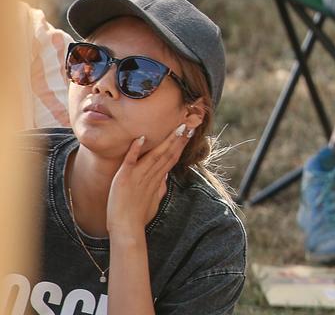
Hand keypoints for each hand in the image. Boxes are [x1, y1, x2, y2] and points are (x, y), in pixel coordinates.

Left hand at [106, 123, 191, 240]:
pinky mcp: (124, 178)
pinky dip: (135, 150)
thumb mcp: (153, 201)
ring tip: (177, 128)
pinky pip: (130, 161)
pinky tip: (141, 138)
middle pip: (168, 154)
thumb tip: (165, 177)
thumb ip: (159, 187)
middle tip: (189, 124)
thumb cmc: (138, 218)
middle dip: (179, 139)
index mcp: (157, 180)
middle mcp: (151, 176)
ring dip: (166, 141)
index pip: (171, 158)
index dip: (180, 145)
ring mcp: (138, 176)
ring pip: (155, 155)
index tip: (188, 133)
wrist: (127, 229)